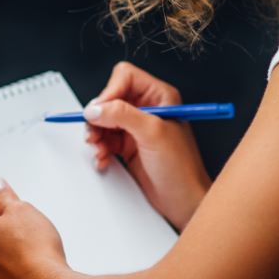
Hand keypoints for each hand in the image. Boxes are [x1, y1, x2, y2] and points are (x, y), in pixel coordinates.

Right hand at [86, 62, 210, 229]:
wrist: (183, 201)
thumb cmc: (181, 168)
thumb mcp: (152, 134)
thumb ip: (122, 115)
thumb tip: (96, 108)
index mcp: (160, 96)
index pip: (126, 77)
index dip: (110, 91)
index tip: (101, 110)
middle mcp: (147, 109)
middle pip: (110, 99)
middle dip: (100, 116)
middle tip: (95, 132)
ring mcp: (137, 128)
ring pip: (104, 120)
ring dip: (97, 134)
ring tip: (99, 148)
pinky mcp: (129, 145)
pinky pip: (105, 139)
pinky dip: (100, 148)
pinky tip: (104, 158)